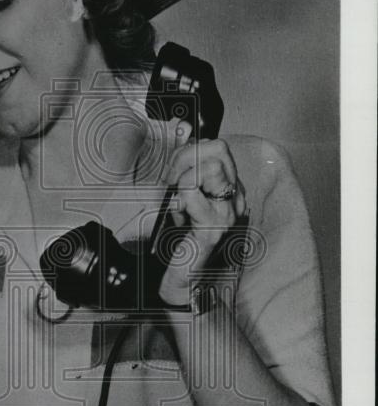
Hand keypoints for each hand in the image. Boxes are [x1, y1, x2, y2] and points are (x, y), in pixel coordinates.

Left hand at [158, 134, 246, 303]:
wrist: (178, 274)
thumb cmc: (177, 234)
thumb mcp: (178, 192)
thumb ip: (185, 165)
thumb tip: (185, 132)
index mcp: (229, 186)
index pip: (218, 146)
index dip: (189, 151)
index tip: (173, 171)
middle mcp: (234, 197)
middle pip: (216, 150)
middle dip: (183, 160)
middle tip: (171, 184)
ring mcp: (228, 212)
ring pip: (205, 169)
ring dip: (181, 183)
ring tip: (178, 206)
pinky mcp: (214, 226)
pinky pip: (191, 194)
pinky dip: (177, 202)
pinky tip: (179, 220)